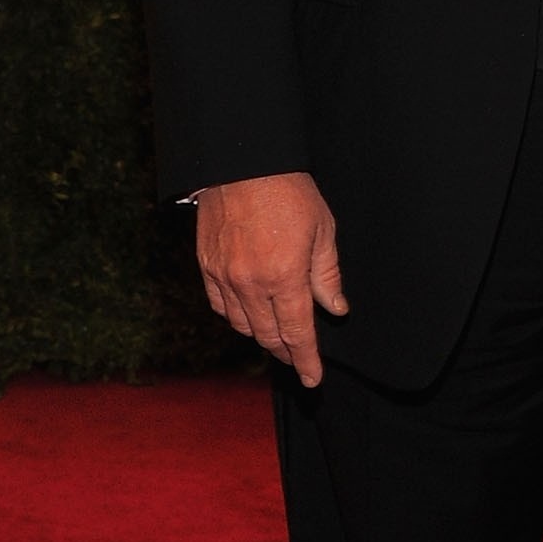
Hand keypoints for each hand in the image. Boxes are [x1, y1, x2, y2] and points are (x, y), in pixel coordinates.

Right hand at [195, 171, 346, 385]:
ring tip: (278, 339)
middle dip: (286, 353)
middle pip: (268, 335)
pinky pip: (220, 307)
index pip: (297, 333)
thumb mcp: (322, 230)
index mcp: (284, 276)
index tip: (312, 379)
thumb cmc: (288, 191)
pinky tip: (249, 317)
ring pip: (243, 326)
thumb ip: (327, 276)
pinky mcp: (206, 266)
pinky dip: (237, 318)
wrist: (241, 162)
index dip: (306, 360)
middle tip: (298, 360)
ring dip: (262, 337)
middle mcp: (250, 283)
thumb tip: (336, 309)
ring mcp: (224, 276)